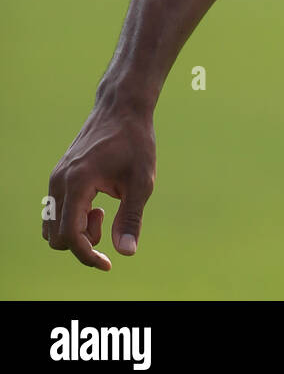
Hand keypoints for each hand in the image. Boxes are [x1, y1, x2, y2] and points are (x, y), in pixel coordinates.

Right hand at [44, 103, 155, 269]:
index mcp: (78, 183)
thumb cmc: (136, 142)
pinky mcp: (58, 177)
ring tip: (101, 211)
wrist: (122, 109)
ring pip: (51, 227)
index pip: (70, 237)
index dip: (88, 256)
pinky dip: (71, 219)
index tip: (108, 264)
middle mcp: (58, 183)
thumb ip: (131, 218)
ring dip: (75, 231)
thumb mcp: (142, 181)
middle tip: (107, 219)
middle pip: (56, 238)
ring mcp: (55, 179)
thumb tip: (126, 252)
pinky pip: (54, 212)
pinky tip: (94, 203)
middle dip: (82, 242)